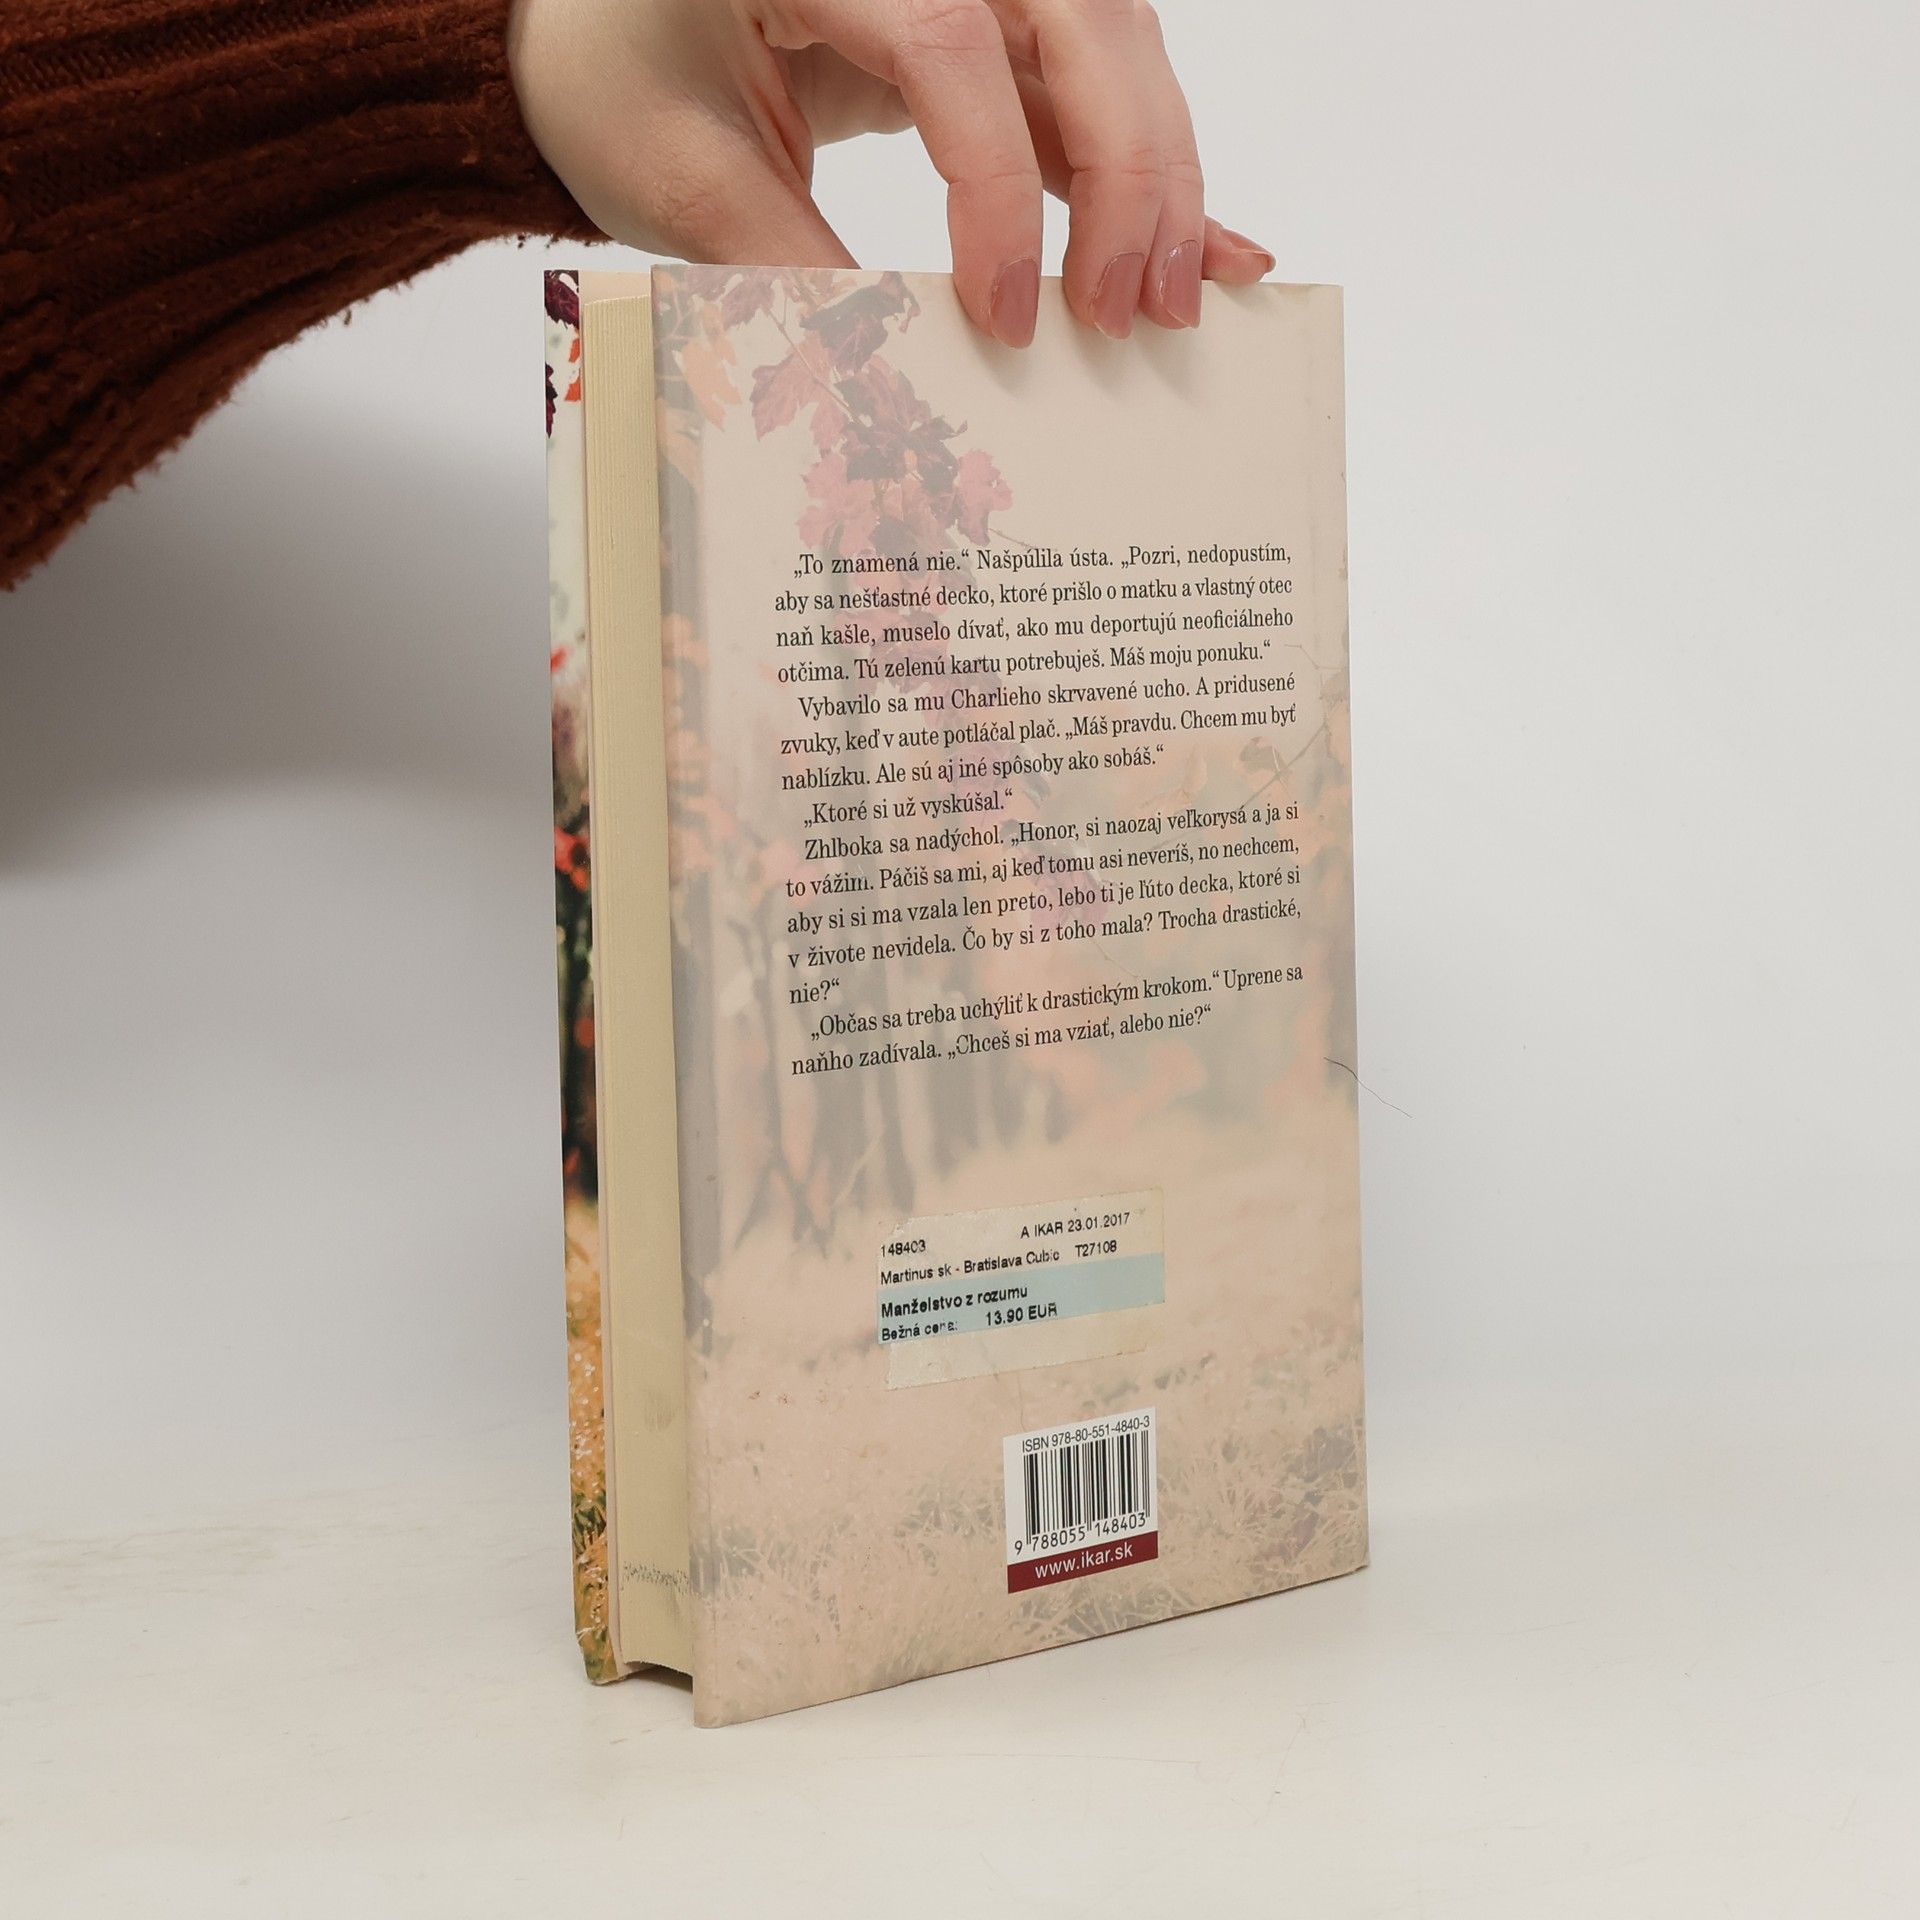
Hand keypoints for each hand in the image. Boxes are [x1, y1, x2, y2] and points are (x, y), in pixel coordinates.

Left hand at [508, 0, 1275, 345]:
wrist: (611, 26)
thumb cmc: (624, 74)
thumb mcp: (679, 176)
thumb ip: (787, 270)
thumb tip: (891, 391)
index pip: (950, 47)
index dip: (995, 189)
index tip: (1003, 317)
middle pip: (1077, 22)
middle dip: (1128, 173)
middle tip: (1127, 313)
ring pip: (1113, 49)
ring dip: (1157, 175)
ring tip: (1170, 299)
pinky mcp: (991, 24)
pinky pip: (1089, 89)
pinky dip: (1144, 170)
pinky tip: (1207, 240)